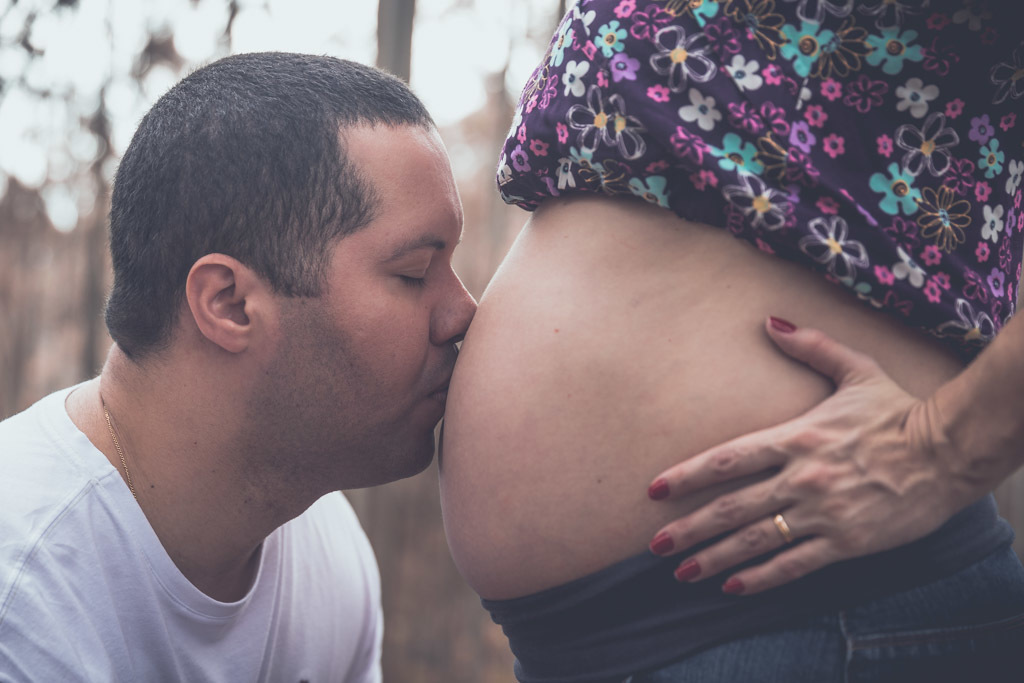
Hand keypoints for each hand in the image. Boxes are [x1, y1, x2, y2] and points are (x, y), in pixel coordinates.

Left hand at [645, 317, 981, 595]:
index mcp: (796, 437)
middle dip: (689, 528)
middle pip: (731, 507)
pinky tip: (732, 587)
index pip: (728, 459)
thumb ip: (811, 347)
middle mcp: (801, 477)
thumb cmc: (900, 410)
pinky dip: (760, 578)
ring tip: (681, 571)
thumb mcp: (856, 369)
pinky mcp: (846, 542)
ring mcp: (822, 512)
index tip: (655, 489)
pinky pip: (794, 565)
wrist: (950, 452)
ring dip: (714, 557)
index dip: (688, 476)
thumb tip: (770, 321)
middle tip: (654, 544)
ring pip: (755, 540)